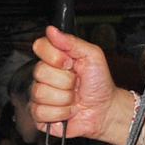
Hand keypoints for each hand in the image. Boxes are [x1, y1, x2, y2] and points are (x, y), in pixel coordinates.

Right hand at [30, 26, 124, 141]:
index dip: (55, 57)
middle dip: (65, 81)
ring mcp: (40, 94)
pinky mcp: (39, 114)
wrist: (105, 110)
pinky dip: (60, 114)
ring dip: (64, 99)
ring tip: (73, 99)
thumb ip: (72, 42)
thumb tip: (52, 30)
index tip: (70, 63)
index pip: (39, 47)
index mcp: (55, 58)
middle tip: (75, 84)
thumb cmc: (99, 84)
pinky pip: (41, 111)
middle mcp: (45, 75)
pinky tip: (68, 111)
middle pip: (40, 72)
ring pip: (41, 93)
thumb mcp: (92, 56)